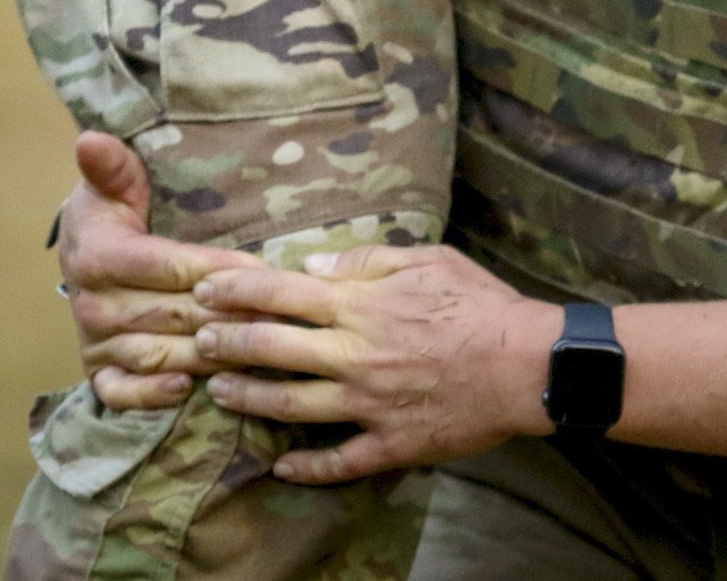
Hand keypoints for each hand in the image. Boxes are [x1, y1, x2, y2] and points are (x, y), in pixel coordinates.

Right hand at [56, 132, 265, 409]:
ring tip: (255, 351)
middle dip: (229, 314)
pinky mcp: (98, 372)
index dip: (219, 269)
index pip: (171, 266)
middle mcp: (92, 305)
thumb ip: (112, 166)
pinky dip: (152, 395)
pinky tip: (187, 386)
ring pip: (159, 354)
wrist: (83, 251)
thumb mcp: (115, 183)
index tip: (264, 270)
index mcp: (98, 257)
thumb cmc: (114, 212)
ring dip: (208, 356)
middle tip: (280, 316)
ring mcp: (95, 343)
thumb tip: (90, 138)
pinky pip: (122, 392)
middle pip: (175, 314)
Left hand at [193, 247, 559, 483]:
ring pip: (290, 405)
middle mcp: (354, 354)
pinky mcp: (389, 442)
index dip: (238, 291)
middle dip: (226, 343)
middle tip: (198, 342)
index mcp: (363, 305)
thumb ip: (367, 258)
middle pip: (272, 349)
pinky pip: (337, 461)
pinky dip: (306, 468)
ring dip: (247, 398)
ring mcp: (367, 404)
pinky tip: (281, 467)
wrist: (528, 365)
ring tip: (219, 392)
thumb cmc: (483, 304)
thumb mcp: (430, 259)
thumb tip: (313, 261)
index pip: (283, 293)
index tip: (206, 290)